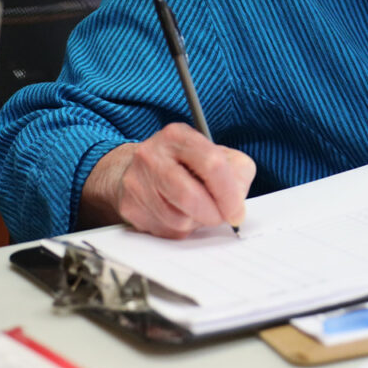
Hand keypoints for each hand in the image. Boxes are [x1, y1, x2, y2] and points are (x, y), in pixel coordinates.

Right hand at [81, 123, 255, 237]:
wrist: (137, 170)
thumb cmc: (185, 164)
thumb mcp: (216, 154)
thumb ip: (237, 172)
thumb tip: (237, 204)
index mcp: (177, 136)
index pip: (212, 164)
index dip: (229, 193)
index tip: (237, 211)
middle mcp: (152, 156)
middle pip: (190, 196)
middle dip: (213, 214)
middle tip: (223, 217)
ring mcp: (137, 182)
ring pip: (178, 219)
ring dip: (196, 222)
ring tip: (196, 209)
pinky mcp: (130, 208)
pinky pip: (165, 231)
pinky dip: (180, 229)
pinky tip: (178, 214)